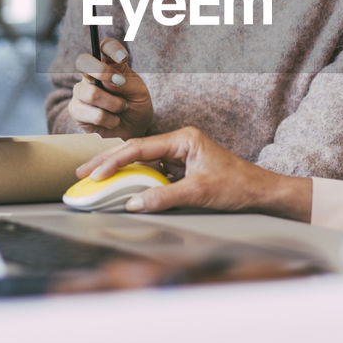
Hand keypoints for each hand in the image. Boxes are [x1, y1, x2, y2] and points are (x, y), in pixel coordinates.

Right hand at [69, 38, 153, 137]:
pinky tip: (112, 121)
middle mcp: (92, 74)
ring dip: (113, 104)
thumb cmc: (136, 107)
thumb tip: (109, 81)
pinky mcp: (76, 110)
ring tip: (122, 109)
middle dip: (100, 71)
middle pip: (84, 61)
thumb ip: (127, 84)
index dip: (111, 48)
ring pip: (91, 93)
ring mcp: (82, 91)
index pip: (105, 47)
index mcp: (110, 64)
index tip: (122, 58)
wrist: (133, 131)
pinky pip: (90, 113)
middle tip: (117, 82)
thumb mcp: (139, 93)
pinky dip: (108, 120)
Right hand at [76, 126, 311, 219]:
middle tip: (81, 174)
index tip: (95, 176)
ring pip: (140, 161)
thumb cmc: (237, 186)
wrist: (261, 192)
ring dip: (117, 170)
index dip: (114, 162)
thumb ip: (163, 197)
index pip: (140, 147)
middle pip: (135, 150)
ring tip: (92, 180)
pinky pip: (151, 171)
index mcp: (184, 139)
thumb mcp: (198, 193)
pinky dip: (133, 179)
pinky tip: (118, 187)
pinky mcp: (181, 168)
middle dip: (106, 162)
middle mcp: (180, 142)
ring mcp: (180, 155)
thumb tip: (132, 203)